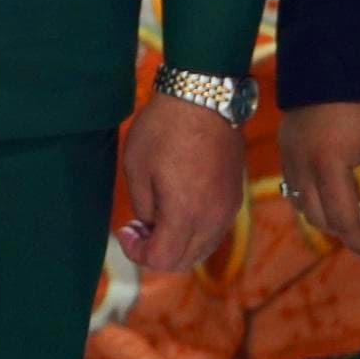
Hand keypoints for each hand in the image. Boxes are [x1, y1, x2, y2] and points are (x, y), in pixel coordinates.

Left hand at [117, 95, 246, 273]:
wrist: (204, 99)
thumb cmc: (164, 129)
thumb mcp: (137, 167)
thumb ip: (144, 207)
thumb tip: (149, 226)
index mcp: (186, 213)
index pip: (164, 259)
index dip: (138, 253)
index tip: (125, 231)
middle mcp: (213, 218)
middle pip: (185, 260)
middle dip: (156, 252)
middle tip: (136, 228)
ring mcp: (228, 209)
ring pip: (202, 248)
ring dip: (177, 244)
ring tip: (154, 218)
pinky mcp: (234, 198)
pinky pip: (214, 231)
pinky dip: (193, 232)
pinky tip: (176, 209)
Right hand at [279, 100, 359, 262]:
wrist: (330, 65)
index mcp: (329, 165)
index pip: (343, 219)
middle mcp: (301, 166)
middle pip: (319, 218)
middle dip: (346, 233)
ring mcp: (287, 158)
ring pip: (303, 206)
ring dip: (328, 219)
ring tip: (356, 217)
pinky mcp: (283, 150)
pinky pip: (294, 189)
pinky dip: (313, 201)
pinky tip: (334, 197)